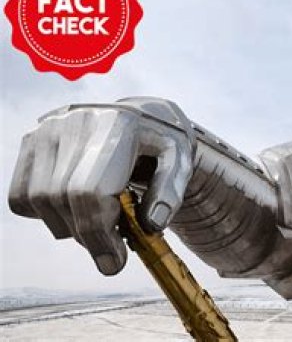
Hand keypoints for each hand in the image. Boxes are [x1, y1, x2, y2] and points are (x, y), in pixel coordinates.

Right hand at [8, 99, 193, 274]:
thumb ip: (170, 192)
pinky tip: (76, 207)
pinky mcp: (32, 140)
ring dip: (68, 227)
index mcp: (119, 125)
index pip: (90, 191)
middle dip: (87, 237)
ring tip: (100, 222)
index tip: (114, 264)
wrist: (142, 116)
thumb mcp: (181, 162)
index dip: (98, 234)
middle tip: (111, 250)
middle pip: (62, 198)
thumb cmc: (162, 143)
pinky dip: (46, 214)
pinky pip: (21, 195)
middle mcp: (77, 121)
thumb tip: (151, 225)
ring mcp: (49, 128)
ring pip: (38, 200)